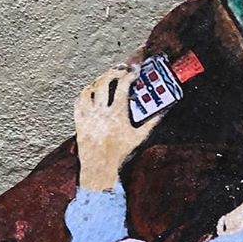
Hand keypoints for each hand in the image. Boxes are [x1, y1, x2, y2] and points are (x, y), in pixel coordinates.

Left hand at [74, 66, 155, 191]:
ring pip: (90, 89)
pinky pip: (79, 101)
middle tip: (120, 71)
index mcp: (117, 114)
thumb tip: (163, 112)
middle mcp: (101, 112)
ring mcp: (88, 116)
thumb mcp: (138, 138)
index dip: (129, 75)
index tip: (134, 72)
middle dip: (113, 72)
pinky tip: (91, 92)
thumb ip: (151, 123)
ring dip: (99, 80)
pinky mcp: (79, 121)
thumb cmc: (120, 155)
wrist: (100, 170)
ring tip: (106, 79)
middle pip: (104, 81)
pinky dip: (85, 93)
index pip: (122, 85)